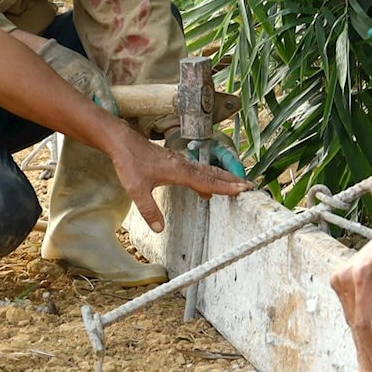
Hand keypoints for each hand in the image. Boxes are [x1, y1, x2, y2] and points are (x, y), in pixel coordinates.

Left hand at [102, 129, 246, 233]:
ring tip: (235, 186)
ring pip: (206, 171)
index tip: (243, 189)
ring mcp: (179, 162)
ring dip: (221, 177)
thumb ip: (148, 209)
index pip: (207, 181)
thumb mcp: (136, 189)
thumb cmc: (130, 163)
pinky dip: (207, 177)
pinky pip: (197, 171)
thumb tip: (159, 229)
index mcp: (179, 171)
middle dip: (231, 180)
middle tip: (249, 185)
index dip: (225, 186)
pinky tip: (205, 189)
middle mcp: (183, 165)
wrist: (122, 142)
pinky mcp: (174, 162)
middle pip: (212, 173)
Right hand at [329, 219, 371, 371]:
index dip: (371, 347)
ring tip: (367, 368)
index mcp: (366, 276)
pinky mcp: (340, 279)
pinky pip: (350, 311)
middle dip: (364, 352)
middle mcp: (347, 276)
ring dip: (360, 342)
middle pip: (356, 324)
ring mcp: (340, 277)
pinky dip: (358, 328)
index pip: (366, 321)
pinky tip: (364, 347)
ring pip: (352, 320)